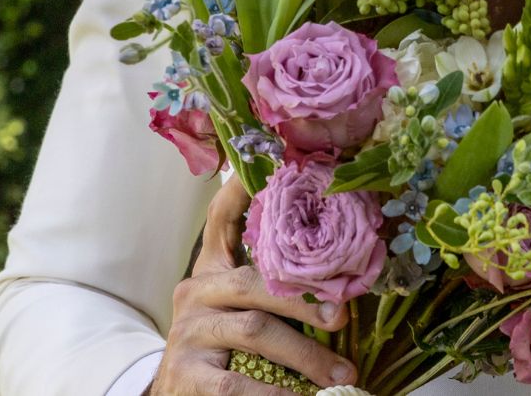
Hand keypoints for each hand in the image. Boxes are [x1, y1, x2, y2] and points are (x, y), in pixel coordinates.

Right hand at [148, 178, 356, 395]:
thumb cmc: (223, 346)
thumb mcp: (240, 309)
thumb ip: (273, 287)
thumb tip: (344, 281)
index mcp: (212, 270)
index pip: (222, 219)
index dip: (242, 190)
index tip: (273, 158)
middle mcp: (196, 292)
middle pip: (256, 282)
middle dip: (306, 300)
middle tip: (345, 316)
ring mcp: (188, 332)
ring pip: (256, 330)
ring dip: (307, 355)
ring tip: (342, 374)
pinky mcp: (185, 374)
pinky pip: (235, 383)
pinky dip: (274, 394)